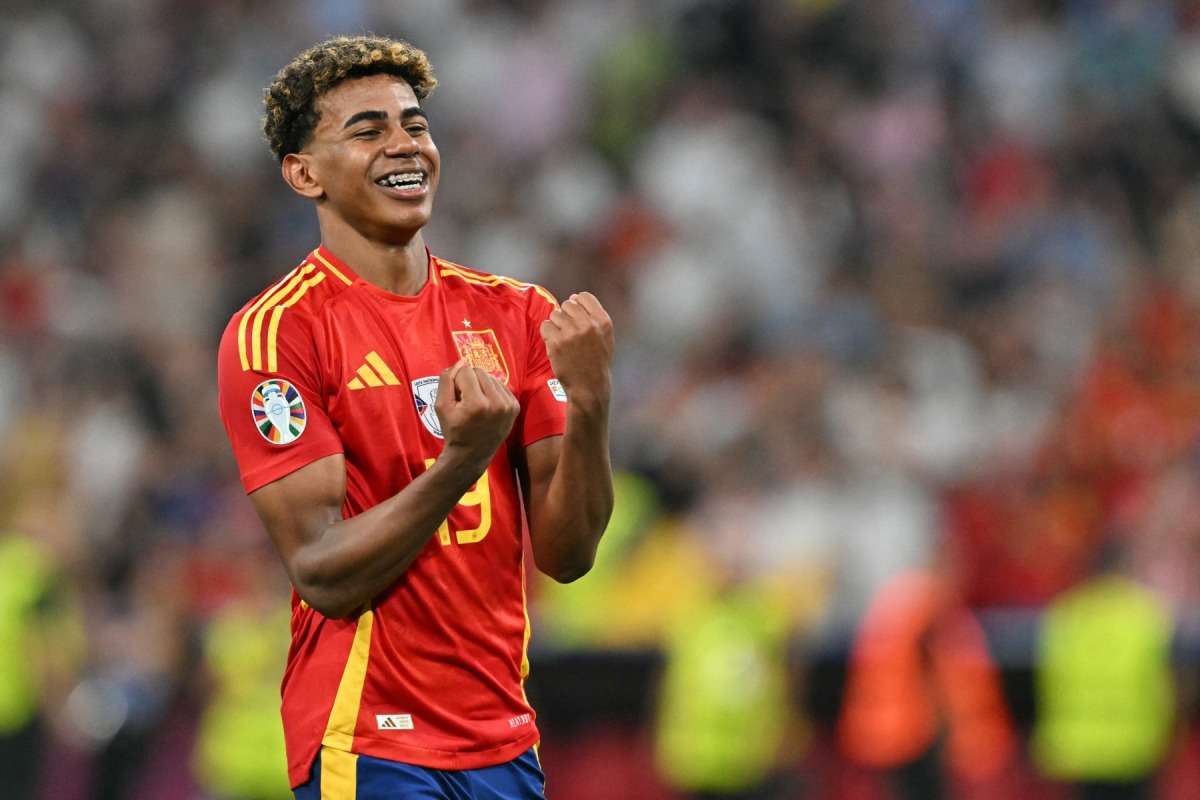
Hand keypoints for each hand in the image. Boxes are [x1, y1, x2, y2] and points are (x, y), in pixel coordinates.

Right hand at [434, 359, 519, 471]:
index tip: (456, 399)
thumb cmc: (453, 430)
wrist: (472, 454)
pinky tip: (486, 406)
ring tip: (476, 404)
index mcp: (477, 404)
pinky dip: (492, 391)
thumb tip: (462, 361)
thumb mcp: (441, 406)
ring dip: (481, 385)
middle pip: (479, 371)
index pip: (465, 372)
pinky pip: (501, 385)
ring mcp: (509, 405)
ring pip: (491, 376)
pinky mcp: (515, 406)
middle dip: (469, 381)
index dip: (456, 382)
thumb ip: (447, 380)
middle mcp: (497, 403)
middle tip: (465, 401)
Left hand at [540, 292, 613, 406]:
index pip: (584, 297)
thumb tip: (573, 296)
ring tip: (562, 340)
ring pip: (555, 315)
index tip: (577, 319)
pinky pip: (545, 326)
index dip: (578, 305)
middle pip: (567, 304)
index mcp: (603, 321)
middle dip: (566, 316)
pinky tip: (555, 344)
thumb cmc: (597, 361)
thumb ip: (593, 315)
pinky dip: (547, 334)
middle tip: (568, 332)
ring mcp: (571, 333)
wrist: (589, 386)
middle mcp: (588, 325)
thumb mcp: (605, 337)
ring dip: (556, 325)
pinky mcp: (556, 342)